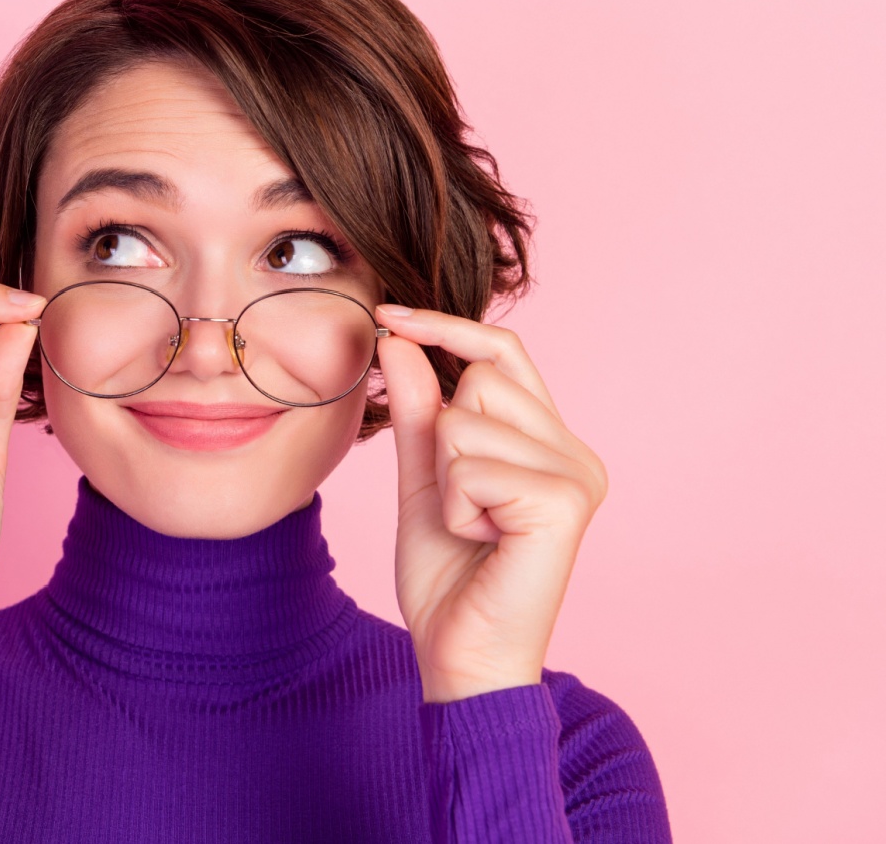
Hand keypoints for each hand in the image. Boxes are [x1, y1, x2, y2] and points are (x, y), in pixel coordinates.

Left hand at [374, 305, 607, 703]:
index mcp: (550, 442)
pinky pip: (472, 463)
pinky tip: (481, 542)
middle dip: (441, 436)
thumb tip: (397, 338)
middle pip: (481, 378)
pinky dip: (456, 504)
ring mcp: (579, 474)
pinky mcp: (566, 500)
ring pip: (468, 418)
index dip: (446, 327)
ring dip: (446, 477)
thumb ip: (417, 410)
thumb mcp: (423, 478)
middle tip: (459, 503)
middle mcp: (576, 452)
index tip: (388, 313)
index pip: (504, 352)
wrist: (461, 655)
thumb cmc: (448, 575)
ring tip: (472, 527)